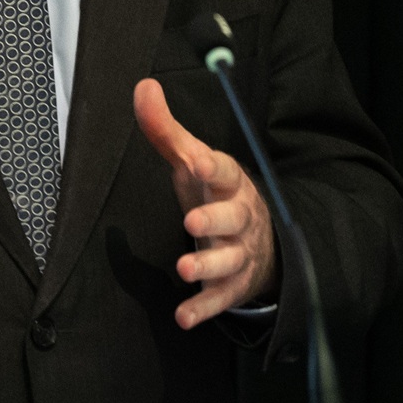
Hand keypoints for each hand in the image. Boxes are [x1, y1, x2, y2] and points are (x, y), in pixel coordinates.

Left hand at [133, 78, 277, 328]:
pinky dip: (205, 308)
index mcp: (229, 182)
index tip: (198, 161)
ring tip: (184, 268)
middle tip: (192, 221)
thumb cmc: (215, 193)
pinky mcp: (234, 284)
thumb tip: (143, 86)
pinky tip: (184, 316)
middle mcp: (240, 216)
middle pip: (233, 216)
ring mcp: (240, 251)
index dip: (214, 167)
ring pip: (231, 258)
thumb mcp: (193, 161)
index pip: (226, 171)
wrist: (260, 240)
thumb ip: (166, 129)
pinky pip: (222, 297)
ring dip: (209, 264)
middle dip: (215, 219)